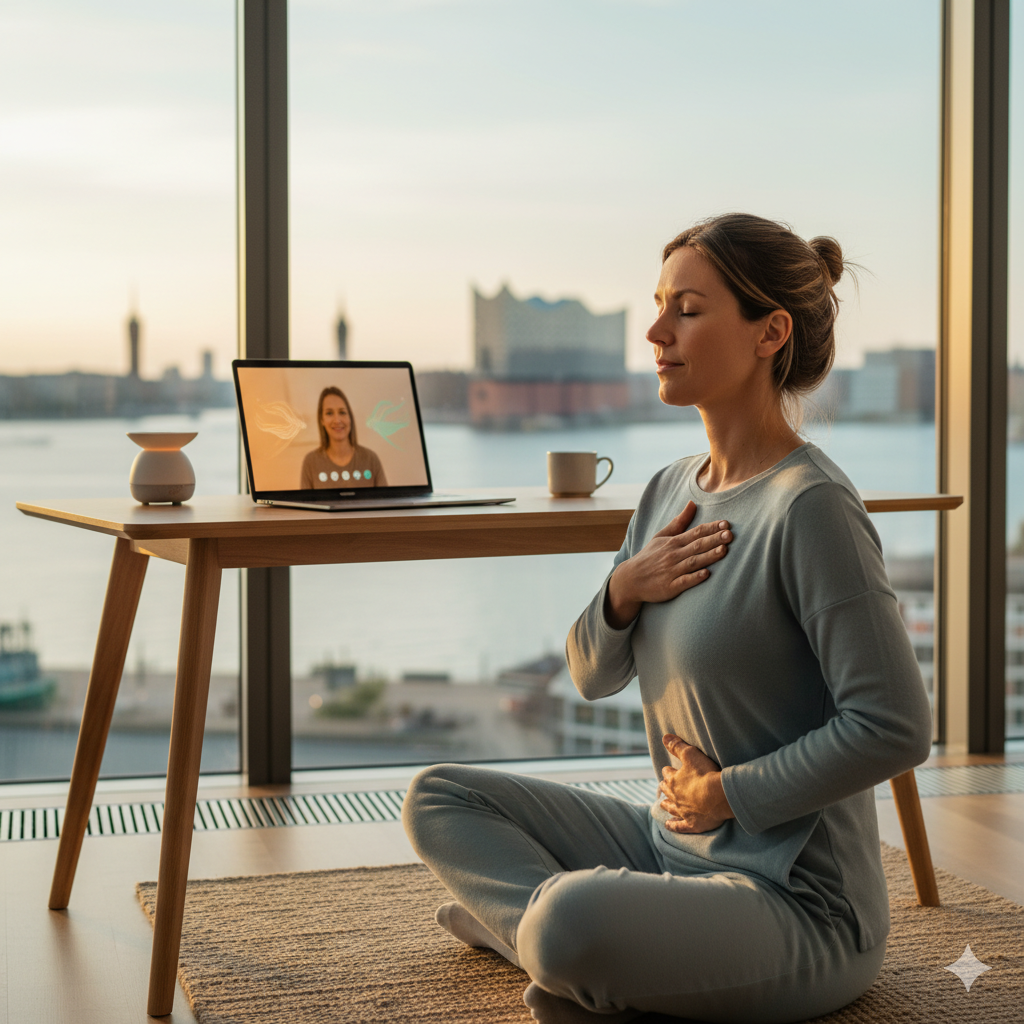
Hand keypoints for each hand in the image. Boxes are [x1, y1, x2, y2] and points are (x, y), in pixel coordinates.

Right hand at [604, 501, 731, 627]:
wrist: (630, 580)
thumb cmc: (649, 557)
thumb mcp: (661, 536)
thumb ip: (679, 522)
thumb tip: (692, 503)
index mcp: (673, 542)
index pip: (695, 532)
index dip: (711, 528)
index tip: (726, 524)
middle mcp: (673, 555)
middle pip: (697, 546)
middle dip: (714, 539)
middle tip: (729, 534)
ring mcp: (672, 571)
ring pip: (693, 562)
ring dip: (708, 556)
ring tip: (723, 550)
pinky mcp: (670, 587)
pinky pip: (684, 581)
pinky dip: (694, 577)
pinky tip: (706, 574)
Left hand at [658, 734, 732, 833]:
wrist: (720, 796)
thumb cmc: (706, 774)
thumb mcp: (690, 754)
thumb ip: (677, 746)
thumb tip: (664, 737)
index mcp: (674, 780)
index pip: (667, 774)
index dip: (669, 771)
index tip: (669, 770)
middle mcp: (675, 797)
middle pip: (666, 791)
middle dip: (665, 787)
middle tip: (664, 786)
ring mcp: (683, 811)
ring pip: (670, 808)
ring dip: (666, 805)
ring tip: (663, 804)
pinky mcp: (692, 824)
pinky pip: (679, 826)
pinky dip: (673, 826)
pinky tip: (668, 825)